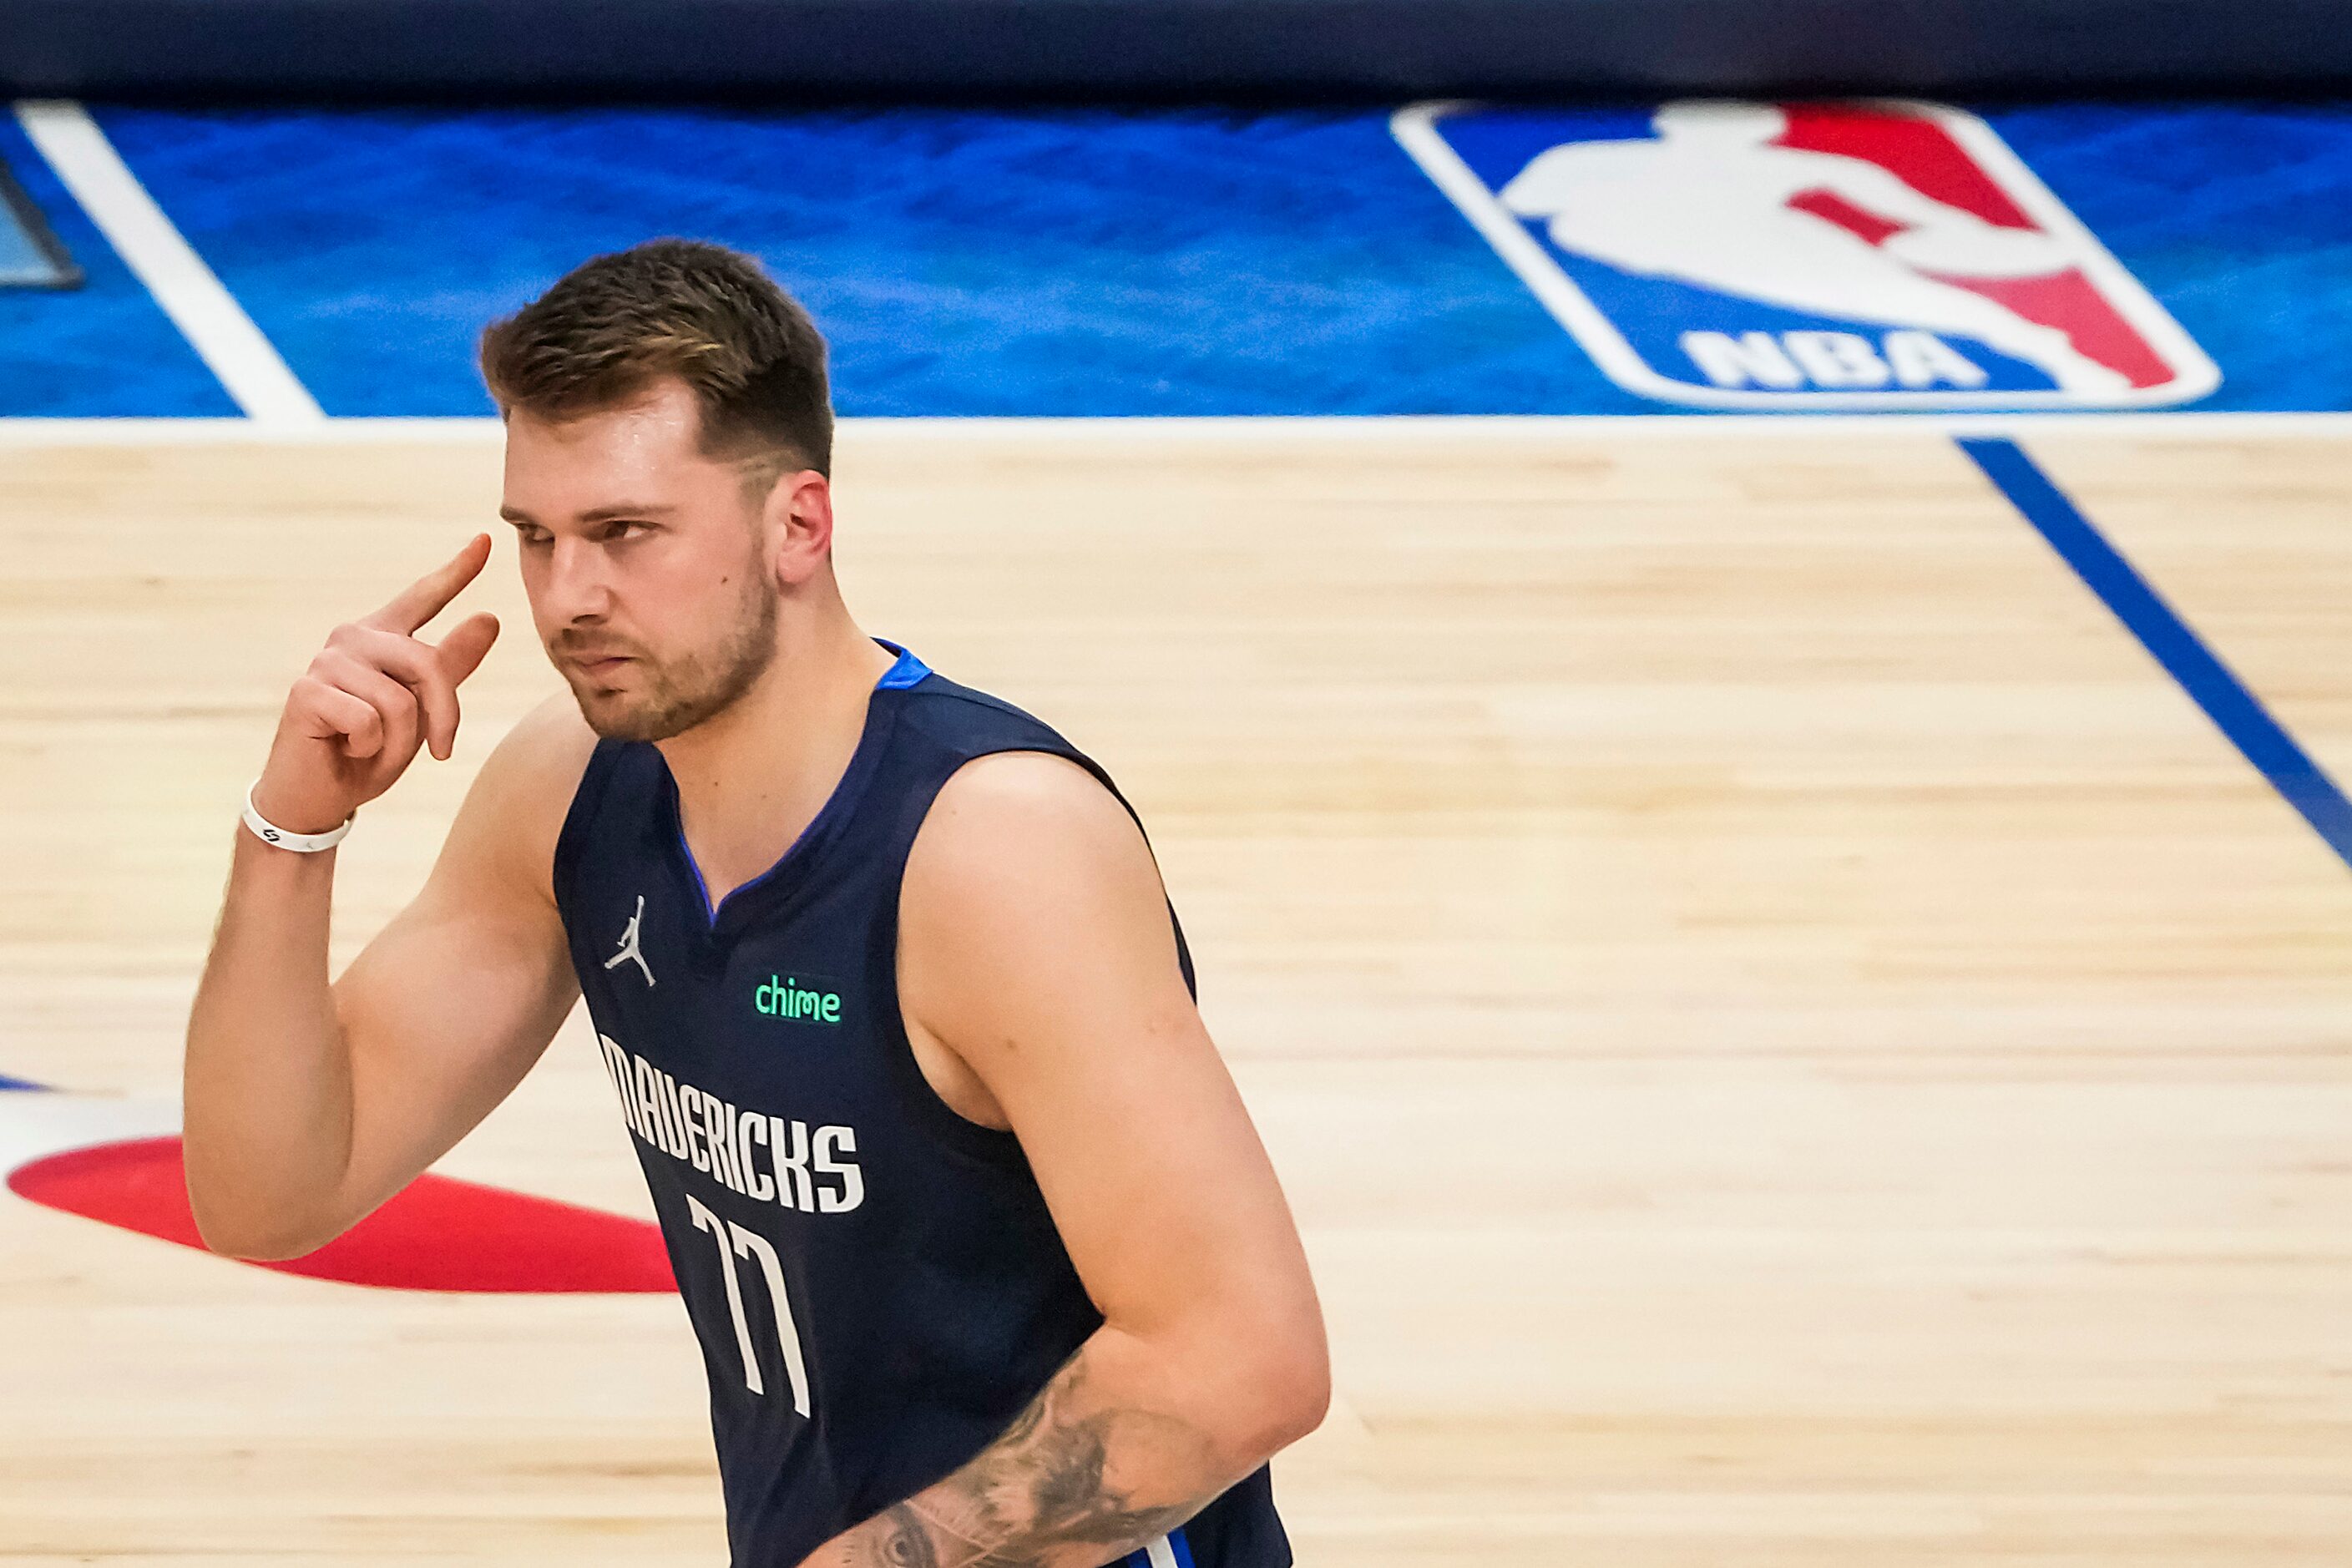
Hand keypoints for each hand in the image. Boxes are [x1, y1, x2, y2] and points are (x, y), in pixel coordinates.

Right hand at [252, 535, 500, 833]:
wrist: (320, 795)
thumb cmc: (370, 751)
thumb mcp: (423, 710)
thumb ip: (451, 665)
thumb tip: (489, 618)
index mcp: (384, 639)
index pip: (423, 597)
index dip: (456, 571)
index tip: (484, 539)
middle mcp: (354, 639)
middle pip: (427, 664)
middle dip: (443, 716)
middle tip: (438, 750)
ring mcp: (327, 661)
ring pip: (400, 701)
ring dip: (400, 741)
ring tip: (372, 747)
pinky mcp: (308, 691)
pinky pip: (369, 721)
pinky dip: (369, 747)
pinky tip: (345, 747)